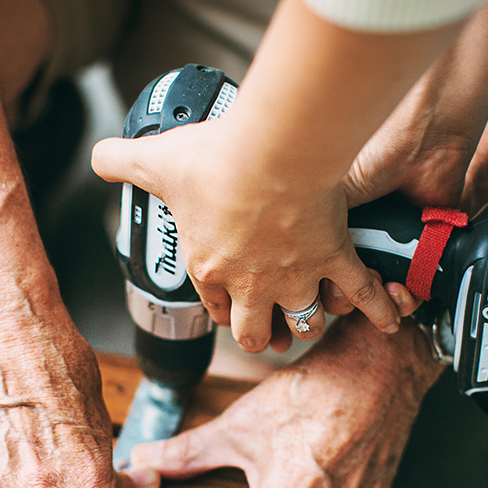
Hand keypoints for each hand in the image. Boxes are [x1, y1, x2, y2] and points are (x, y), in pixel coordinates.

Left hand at [93, 115, 405, 353]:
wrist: (272, 153)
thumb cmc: (216, 160)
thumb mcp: (155, 161)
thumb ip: (120, 162)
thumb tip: (99, 156)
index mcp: (209, 267)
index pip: (212, 307)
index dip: (221, 309)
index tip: (227, 305)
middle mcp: (251, 282)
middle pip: (257, 331)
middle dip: (264, 334)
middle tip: (271, 332)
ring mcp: (295, 275)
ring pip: (306, 320)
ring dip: (310, 322)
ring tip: (316, 316)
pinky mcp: (333, 258)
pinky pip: (360, 294)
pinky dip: (378, 309)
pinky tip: (388, 320)